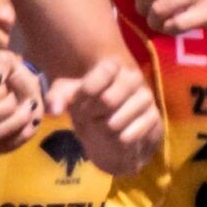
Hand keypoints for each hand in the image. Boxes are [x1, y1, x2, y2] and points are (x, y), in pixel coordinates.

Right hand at [0, 52, 42, 153]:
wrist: (26, 92)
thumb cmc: (13, 74)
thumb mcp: (8, 60)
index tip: (5, 86)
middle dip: (7, 106)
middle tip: (17, 98)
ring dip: (18, 120)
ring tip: (28, 108)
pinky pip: (3, 147)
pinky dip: (21, 135)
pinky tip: (27, 123)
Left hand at [50, 58, 161, 175]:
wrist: (113, 122)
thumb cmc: (89, 103)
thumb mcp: (70, 97)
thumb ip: (58, 98)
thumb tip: (53, 110)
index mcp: (112, 65)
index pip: (98, 76)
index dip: (83, 95)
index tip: (78, 102)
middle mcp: (133, 77)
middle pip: (107, 100)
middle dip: (91, 114)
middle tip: (87, 117)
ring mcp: (145, 98)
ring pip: (115, 122)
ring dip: (101, 129)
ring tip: (100, 125)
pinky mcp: (154, 118)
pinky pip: (127, 137)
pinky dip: (115, 141)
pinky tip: (114, 136)